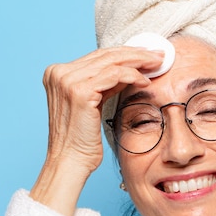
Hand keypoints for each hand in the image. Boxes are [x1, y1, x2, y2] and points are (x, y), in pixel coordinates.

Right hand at [30, 47, 163, 215]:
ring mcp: (67, 80)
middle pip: (105, 55)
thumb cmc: (81, 140)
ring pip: (112, 61)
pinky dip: (133, 76)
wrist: (70, 162)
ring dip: (138, 62)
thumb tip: (129, 68)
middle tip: (159, 55)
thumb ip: (105, 85)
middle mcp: (58, 73)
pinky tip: (145, 81)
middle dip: (135, 53)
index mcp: (56, 73)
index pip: (97, 56)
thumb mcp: (93, 104)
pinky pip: (114, 75)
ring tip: (157, 65)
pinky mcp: (79, 91)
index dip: (125, 53)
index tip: (146, 54)